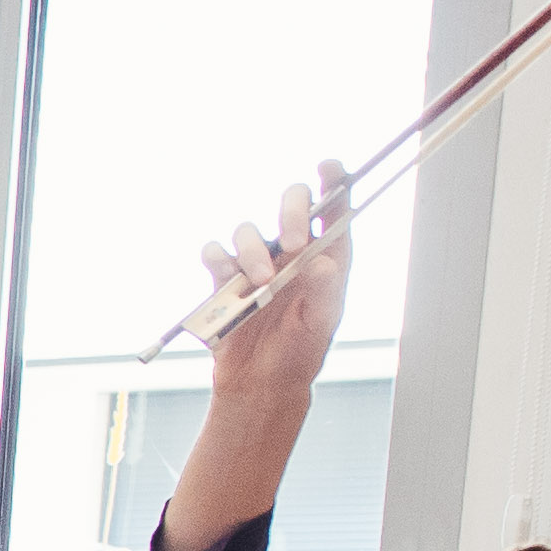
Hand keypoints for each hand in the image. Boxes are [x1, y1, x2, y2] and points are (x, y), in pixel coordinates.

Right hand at [195, 164, 354, 393]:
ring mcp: (257, 261)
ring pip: (248, 230)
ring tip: (259, 284)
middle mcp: (292, 250)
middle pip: (291, 202)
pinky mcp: (225, 279)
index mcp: (327, 253)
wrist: (259, 382)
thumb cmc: (299, 351)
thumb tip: (322, 262)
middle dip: (290, 212)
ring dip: (252, 251)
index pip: (336, 205)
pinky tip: (226, 279)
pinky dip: (218, 260)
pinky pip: (215, 253)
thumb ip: (325, 291)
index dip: (334, 180)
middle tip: (291, 243)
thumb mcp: (321, 324)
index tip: (329, 168)